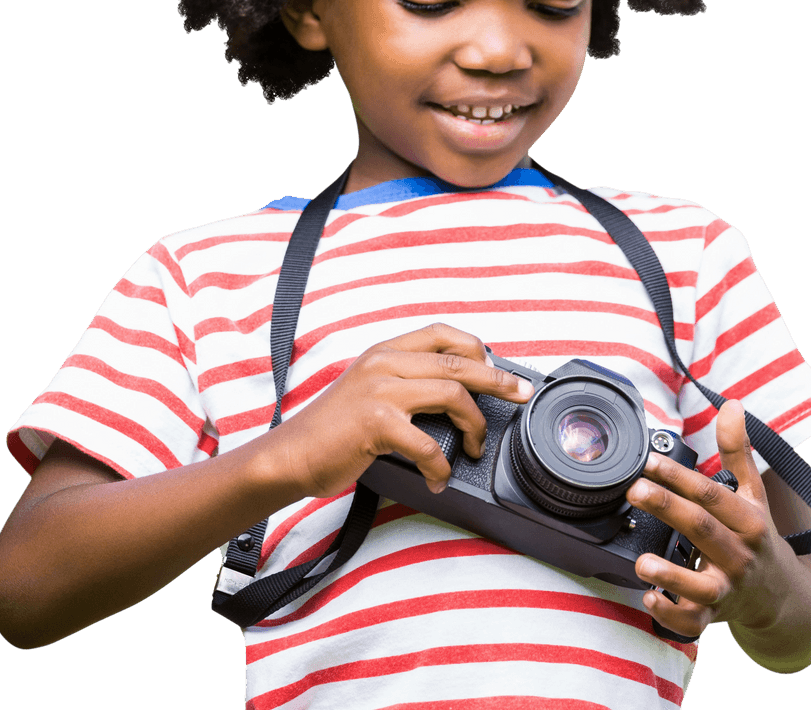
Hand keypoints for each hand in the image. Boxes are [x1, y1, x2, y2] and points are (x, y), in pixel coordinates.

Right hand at [274, 322, 534, 499]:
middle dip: (498, 379)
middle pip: (458, 362)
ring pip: (452, 394)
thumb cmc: (332, 429)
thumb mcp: (368, 389)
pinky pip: (429, 442)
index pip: (442, 333)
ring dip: (475, 425)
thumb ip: (403, 381)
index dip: (478, 348)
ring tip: (475, 448)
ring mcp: (380, 390)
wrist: (290, 454)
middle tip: (521, 394)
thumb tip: (454, 394)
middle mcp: (384, 362)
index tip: (501, 368)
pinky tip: (438, 478)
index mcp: (384, 351)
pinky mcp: (377, 422)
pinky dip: (441, 465)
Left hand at [626, 400, 797, 639]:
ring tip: (642, 562)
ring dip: (670, 574)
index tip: (650, 459)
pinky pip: (692, 622)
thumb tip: (731, 406)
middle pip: (702, 528)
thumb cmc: (757, 536)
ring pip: (700, 584)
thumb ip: (736, 450)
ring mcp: (725, 588)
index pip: (712, 494)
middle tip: (634, 490)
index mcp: (747, 521)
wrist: (780, 595)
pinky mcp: (711, 615)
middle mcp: (738, 554)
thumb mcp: (752, 493)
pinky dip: (670, 614)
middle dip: (668, 508)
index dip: (680, 476)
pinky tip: (648, 597)